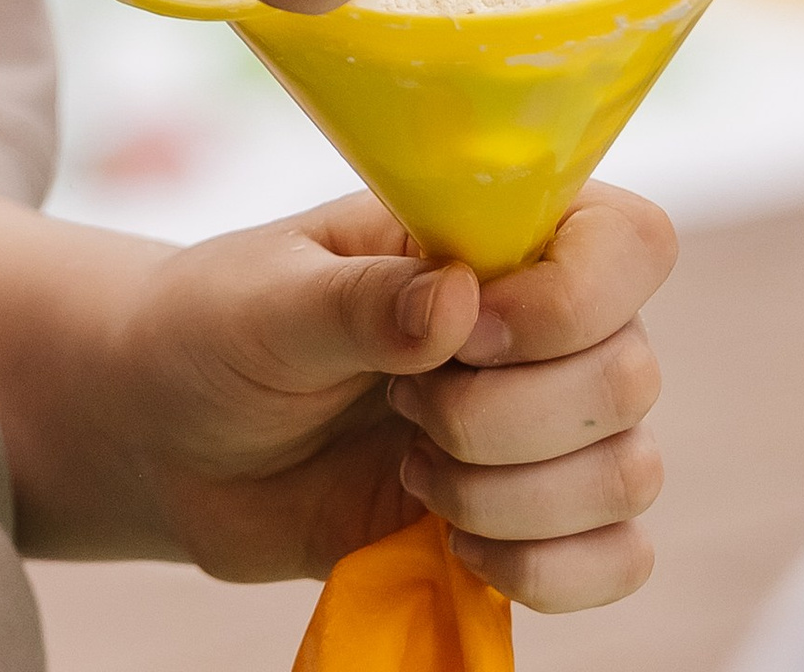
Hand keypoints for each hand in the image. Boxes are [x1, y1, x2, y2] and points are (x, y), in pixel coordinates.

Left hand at [40, 182, 672, 604]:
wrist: (172, 436)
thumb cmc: (214, 329)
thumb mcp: (266, 301)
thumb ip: (362, 300)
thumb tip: (462, 298)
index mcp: (488, 232)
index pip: (627, 243)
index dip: (570, 301)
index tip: (467, 334)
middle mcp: (540, 324)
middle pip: (630, 374)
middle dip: (504, 417)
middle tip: (400, 404)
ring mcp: (543, 426)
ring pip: (629, 475)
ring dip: (512, 496)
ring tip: (413, 471)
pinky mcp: (529, 518)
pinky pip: (619, 560)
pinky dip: (549, 572)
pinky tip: (456, 545)